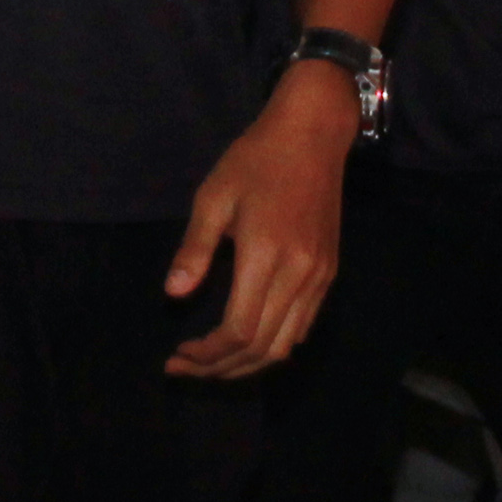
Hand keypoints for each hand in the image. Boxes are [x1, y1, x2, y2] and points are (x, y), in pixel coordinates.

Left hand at [165, 64, 353, 377]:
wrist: (314, 133)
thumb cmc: (256, 159)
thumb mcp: (213, 196)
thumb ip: (194, 249)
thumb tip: (172, 294)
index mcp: (266, 256)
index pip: (238, 331)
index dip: (207, 354)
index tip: (177, 354)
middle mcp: (299, 275)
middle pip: (261, 348)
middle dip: (220, 367)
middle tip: (186, 366)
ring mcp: (319, 276)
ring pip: (286, 345)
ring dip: (248, 364)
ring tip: (213, 363)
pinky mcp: (329, 271)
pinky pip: (303, 325)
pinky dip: (274, 344)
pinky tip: (248, 340)